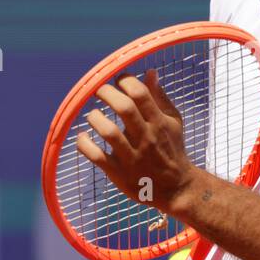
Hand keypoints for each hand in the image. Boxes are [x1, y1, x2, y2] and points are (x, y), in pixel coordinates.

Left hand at [76, 68, 196, 212]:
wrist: (177, 188)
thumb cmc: (172, 149)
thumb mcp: (173, 121)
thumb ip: (160, 97)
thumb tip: (149, 71)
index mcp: (158, 122)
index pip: (140, 93)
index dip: (124, 80)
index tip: (117, 80)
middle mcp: (146, 138)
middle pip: (123, 108)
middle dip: (106, 93)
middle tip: (99, 92)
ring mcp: (132, 157)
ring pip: (108, 132)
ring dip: (95, 118)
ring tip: (93, 116)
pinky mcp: (120, 174)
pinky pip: (97, 157)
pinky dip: (84, 145)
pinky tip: (82, 137)